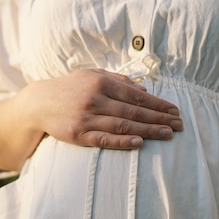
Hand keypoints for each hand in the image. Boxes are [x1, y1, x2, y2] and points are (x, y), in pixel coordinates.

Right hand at [24, 69, 182, 148]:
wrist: (38, 103)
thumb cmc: (70, 88)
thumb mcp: (92, 75)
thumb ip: (118, 80)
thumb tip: (144, 90)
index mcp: (101, 81)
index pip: (136, 95)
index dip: (158, 104)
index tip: (175, 111)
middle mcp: (95, 98)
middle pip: (133, 111)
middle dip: (159, 118)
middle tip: (179, 125)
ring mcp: (86, 117)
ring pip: (122, 125)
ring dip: (147, 130)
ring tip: (167, 134)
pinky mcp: (78, 134)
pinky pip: (104, 139)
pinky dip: (122, 141)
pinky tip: (139, 143)